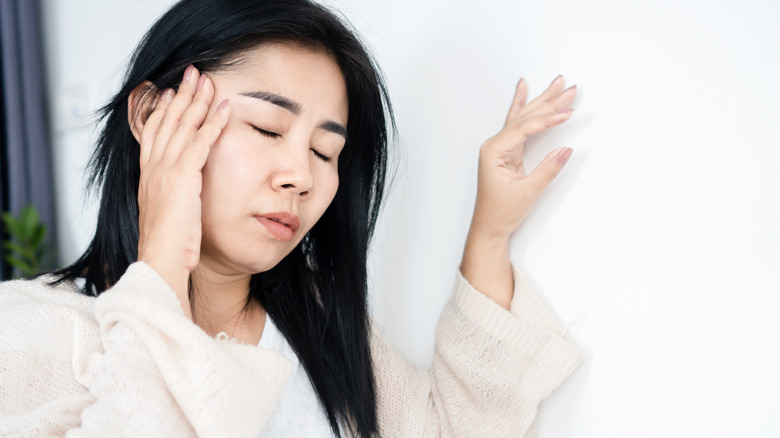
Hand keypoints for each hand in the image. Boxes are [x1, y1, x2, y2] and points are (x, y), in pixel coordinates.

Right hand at [133, 65, 229, 315]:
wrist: (161, 262)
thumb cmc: (167, 248)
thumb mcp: (169, 218)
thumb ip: (174, 201)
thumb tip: (183, 199)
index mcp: (149, 178)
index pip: (154, 134)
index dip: (164, 111)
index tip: (171, 93)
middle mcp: (154, 169)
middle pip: (167, 122)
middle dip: (180, 96)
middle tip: (192, 74)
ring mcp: (167, 172)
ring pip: (183, 126)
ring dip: (197, 101)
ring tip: (208, 80)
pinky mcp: (184, 178)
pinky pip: (201, 143)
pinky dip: (213, 123)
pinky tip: (225, 108)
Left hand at [471, 75, 575, 241]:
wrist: (489, 228)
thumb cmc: (500, 213)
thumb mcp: (527, 192)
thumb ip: (547, 170)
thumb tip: (565, 150)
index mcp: (494, 151)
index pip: (524, 128)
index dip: (547, 119)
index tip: (567, 112)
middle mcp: (495, 145)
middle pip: (525, 117)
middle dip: (549, 102)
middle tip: (569, 88)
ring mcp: (501, 148)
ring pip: (524, 118)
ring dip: (543, 102)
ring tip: (558, 84)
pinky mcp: (508, 152)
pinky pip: (519, 125)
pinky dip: (524, 108)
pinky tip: (524, 89)